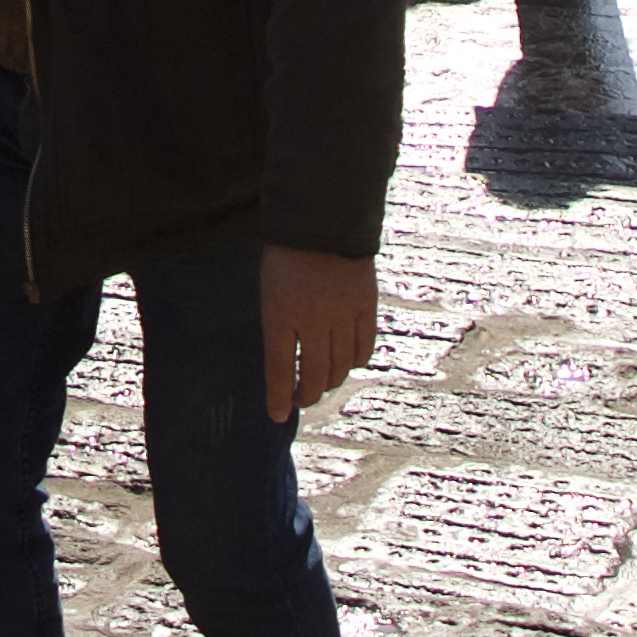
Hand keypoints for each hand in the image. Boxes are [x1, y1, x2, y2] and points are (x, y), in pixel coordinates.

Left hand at [263, 246, 378, 423]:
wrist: (321, 220)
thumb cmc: (287, 259)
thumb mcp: (270, 291)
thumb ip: (278, 327)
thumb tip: (286, 369)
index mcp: (280, 312)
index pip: (278, 369)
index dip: (278, 397)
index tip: (277, 416)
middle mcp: (312, 318)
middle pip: (313, 375)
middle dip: (306, 395)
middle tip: (301, 400)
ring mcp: (342, 313)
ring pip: (339, 367)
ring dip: (329, 381)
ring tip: (321, 383)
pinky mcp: (366, 306)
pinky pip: (363, 349)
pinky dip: (354, 362)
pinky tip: (346, 362)